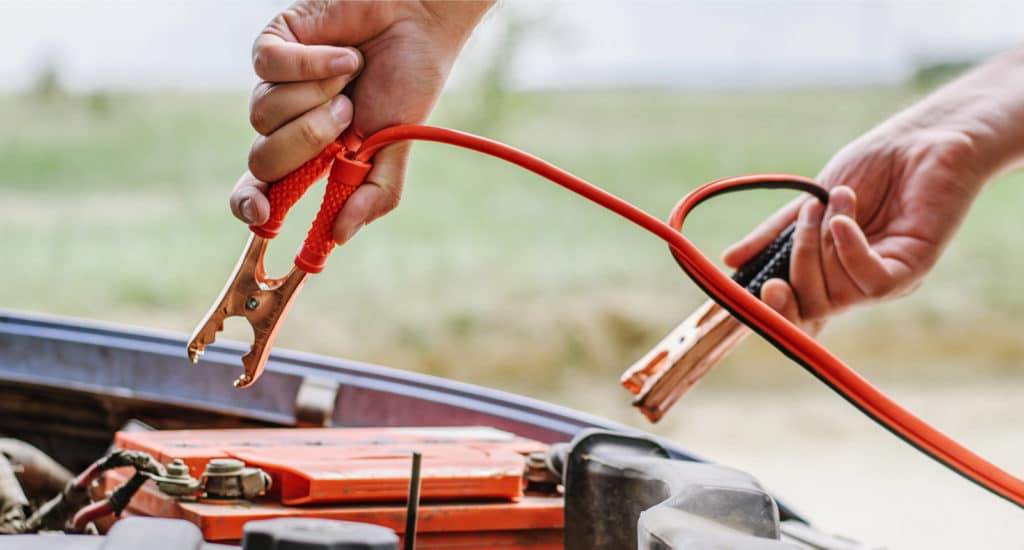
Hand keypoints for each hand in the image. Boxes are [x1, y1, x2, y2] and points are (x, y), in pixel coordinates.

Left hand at [231, 0, 492, 242]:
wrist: (417, 25)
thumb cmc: (407, 86)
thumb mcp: (395, 150)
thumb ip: (370, 195)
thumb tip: (337, 236)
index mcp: (311, 158)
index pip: (260, 190)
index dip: (251, 205)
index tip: (264, 214)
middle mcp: (287, 126)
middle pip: (262, 159)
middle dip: (307, 141)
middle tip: (346, 117)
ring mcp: (276, 85)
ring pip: (264, 112)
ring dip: (318, 97)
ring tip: (352, 78)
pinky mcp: (274, 44)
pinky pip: (270, 67)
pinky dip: (312, 64)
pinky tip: (344, 55)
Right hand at [722, 124, 985, 334]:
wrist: (919, 139)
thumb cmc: (873, 167)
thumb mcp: (810, 203)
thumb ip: (775, 235)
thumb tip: (729, 260)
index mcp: (832, 275)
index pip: (801, 314)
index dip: (779, 314)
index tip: (762, 288)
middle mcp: (858, 285)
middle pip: (811, 306)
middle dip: (796, 267)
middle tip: (803, 219)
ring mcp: (885, 279)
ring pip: (837, 293)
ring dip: (823, 243)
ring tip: (836, 199)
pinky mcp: (913, 268)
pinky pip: (873, 282)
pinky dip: (850, 251)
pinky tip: (845, 219)